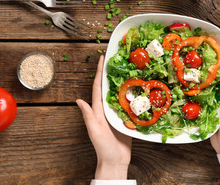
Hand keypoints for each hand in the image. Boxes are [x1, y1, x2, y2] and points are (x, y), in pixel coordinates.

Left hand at [76, 55, 131, 179]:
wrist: (115, 161)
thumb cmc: (103, 148)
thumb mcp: (94, 131)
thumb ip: (88, 116)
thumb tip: (78, 100)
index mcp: (98, 110)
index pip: (98, 87)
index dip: (99, 72)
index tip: (102, 58)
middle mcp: (107, 109)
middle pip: (110, 87)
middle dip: (112, 72)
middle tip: (118, 58)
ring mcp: (118, 113)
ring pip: (121, 93)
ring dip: (124, 81)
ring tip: (131, 68)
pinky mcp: (127, 119)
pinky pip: (131, 104)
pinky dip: (135, 95)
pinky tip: (141, 88)